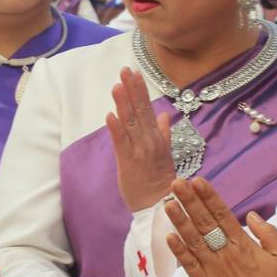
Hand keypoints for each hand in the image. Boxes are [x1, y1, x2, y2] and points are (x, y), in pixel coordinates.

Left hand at [105, 68, 175, 210]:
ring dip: (124, 103)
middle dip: (132, 89)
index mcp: (157, 137)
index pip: (148, 109)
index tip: (134, 72)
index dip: (140, 90)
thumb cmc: (159, 181)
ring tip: (117, 85)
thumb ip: (164, 133)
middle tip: (126, 70)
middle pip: (140, 111)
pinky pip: (121, 143)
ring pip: (130, 123)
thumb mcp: (166, 154)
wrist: (158, 206)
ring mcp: (139, 151)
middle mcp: (149, 141)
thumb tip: (164, 114)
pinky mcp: (128, 163)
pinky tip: (110, 115)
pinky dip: (116, 129)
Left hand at [163, 177, 276, 276]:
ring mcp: (213, 270)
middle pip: (204, 222)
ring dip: (179, 221)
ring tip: (168, 203)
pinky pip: (188, 265)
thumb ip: (267, 233)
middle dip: (190, 201)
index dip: (209, 197)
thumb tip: (251, 214)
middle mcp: (225, 254)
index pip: (222, 215)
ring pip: (193, 240)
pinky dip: (178, 250)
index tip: (198, 181)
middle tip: (176, 184)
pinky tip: (168, 236)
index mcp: (244, 245)